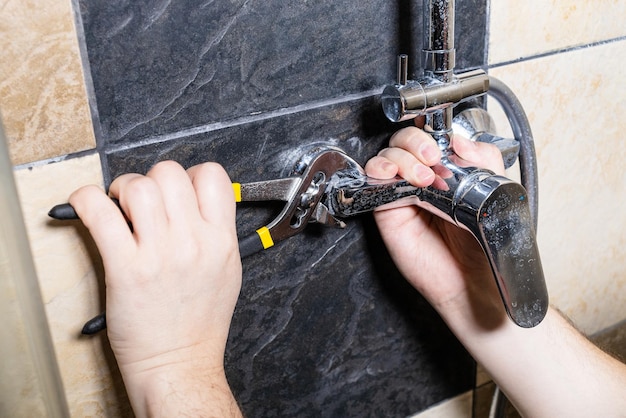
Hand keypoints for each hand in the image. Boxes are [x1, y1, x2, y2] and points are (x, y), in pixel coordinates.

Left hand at [69, 161, 241, 416]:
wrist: (179, 363)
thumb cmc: (200, 323)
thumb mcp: (227, 271)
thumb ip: (216, 233)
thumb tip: (194, 203)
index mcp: (221, 241)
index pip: (213, 176)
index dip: (192, 175)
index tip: (178, 188)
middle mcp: (193, 242)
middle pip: (171, 173)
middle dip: (152, 179)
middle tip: (141, 200)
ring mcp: (160, 254)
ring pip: (139, 187)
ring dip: (123, 189)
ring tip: (120, 208)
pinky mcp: (126, 268)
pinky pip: (100, 215)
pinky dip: (87, 201)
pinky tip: (89, 207)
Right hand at [365, 126, 505, 325]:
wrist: (472, 279)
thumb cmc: (482, 243)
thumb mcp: (494, 191)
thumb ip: (483, 159)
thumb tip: (459, 140)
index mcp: (447, 169)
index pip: (430, 135)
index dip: (431, 131)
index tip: (443, 142)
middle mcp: (422, 177)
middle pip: (404, 140)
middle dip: (416, 141)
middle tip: (433, 158)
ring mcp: (403, 192)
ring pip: (387, 155)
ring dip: (402, 157)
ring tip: (423, 178)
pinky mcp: (387, 209)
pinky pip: (373, 180)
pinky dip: (378, 168)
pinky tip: (392, 174)